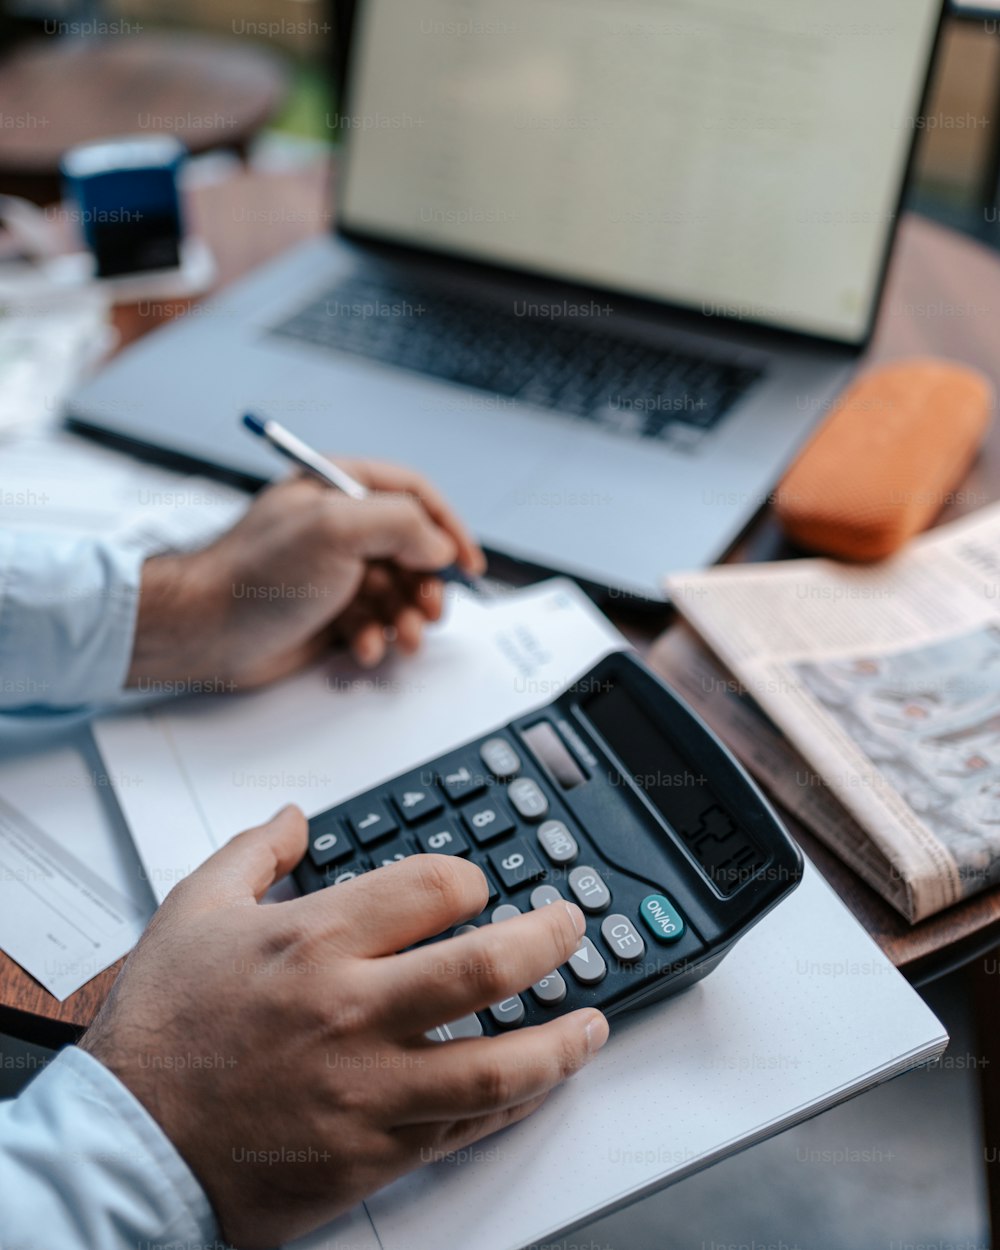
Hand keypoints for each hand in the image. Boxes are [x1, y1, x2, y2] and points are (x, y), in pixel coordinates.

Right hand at [81, 808, 608, 1248]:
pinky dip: (514, 1106)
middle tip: (572, 926)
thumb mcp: (191, 911)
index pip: (434, 888)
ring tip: (592, 1022)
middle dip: (550, 939)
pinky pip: (465, 1130)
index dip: (470, 880)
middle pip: (486, 966)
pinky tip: (538, 1087)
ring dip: (561, 1041)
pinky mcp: (372, 1155)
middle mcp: (353, 1010)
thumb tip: (296, 817)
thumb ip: (253, 852)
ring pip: (498, 1065)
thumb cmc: (160, 1032)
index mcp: (315, 940)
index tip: (475, 889)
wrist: (126, 1150)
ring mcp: (369, 1090)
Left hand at [127, 461, 485, 689]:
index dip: (448, 527)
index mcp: (340, 487)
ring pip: (398, 592)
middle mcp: (339, 525)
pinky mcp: (327, 611)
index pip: (415, 494)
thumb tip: (438, 546)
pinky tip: (362, 648)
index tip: (468, 564)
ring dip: (408, 618)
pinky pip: (374, 623)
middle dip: (428, 585)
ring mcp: (334, 570)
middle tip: (430, 611)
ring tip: (404, 638)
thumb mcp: (336, 529)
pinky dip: (377, 638)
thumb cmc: (256, 573)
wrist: (206, 630)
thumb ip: (401, 524)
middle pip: (413, 549)